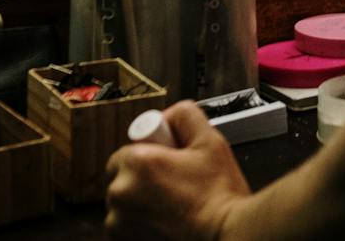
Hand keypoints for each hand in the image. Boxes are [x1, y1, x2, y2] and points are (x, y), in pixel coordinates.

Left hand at [104, 102, 250, 240]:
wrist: (226, 236)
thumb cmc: (219, 197)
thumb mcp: (211, 141)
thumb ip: (185, 116)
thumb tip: (170, 116)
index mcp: (137, 164)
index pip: (126, 152)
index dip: (150, 156)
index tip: (168, 166)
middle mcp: (120, 194)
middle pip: (122, 179)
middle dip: (143, 180)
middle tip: (173, 185)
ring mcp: (118, 224)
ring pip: (123, 205)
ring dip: (139, 204)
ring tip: (171, 207)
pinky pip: (125, 228)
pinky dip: (140, 225)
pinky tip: (166, 222)